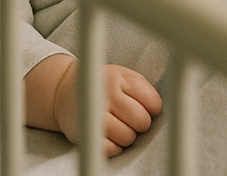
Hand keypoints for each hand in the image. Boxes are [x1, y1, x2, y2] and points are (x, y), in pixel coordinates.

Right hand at [41, 58, 161, 156]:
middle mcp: (106, 95)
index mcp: (120, 78)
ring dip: (128, 136)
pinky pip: (110, 150)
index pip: (152, 102)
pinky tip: (110, 137)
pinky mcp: (84, 135)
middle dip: (141, 123)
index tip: (146, 107)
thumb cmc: (103, 85)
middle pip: (141, 121)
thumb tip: (162, 110)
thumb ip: (143, 88)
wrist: (64, 91)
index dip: (153, 108)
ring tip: (120, 126)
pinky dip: (115, 147)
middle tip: (132, 119)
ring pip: (127, 137)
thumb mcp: (123, 76)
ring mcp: (94, 116)